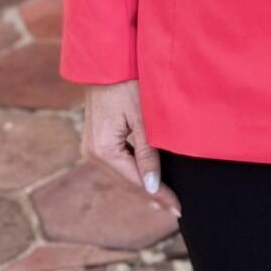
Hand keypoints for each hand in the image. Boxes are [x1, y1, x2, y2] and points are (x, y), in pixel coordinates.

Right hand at [83, 80, 180, 215]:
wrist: (107, 62)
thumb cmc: (127, 84)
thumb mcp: (142, 119)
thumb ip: (147, 154)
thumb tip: (151, 185)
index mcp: (103, 150)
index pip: (136, 182)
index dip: (159, 196)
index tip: (178, 208)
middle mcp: (92, 153)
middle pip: (127, 182)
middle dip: (151, 194)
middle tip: (175, 209)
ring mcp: (92, 147)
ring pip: (122, 174)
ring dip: (143, 185)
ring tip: (167, 198)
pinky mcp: (97, 140)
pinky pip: (118, 163)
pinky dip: (135, 171)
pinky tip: (150, 177)